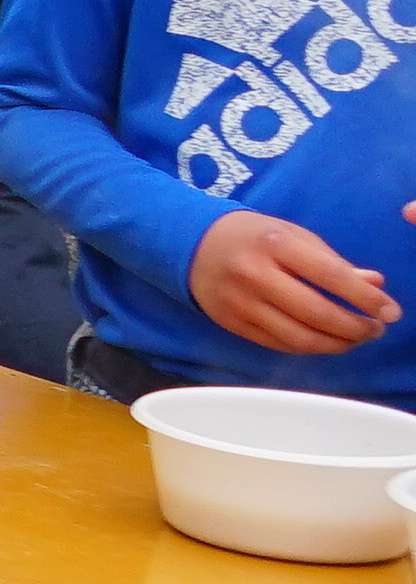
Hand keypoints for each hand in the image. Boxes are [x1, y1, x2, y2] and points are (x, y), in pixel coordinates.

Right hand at [191, 209, 404, 356]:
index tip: (391, 312)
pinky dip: (308, 348)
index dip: (366, 298)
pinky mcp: (231, 323)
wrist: (191, 244)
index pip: (330, 275)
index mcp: (276, 244)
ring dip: (335, 344)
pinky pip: (278, 344)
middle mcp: (255, 274)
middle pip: (315, 313)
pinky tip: (325, 342)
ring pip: (297, 336)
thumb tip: (375, 284)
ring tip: (355, 339)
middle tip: (375, 329)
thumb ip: (334, 261)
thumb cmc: (253, 236)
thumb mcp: (294, 236)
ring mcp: (240, 302)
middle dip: (354, 327)